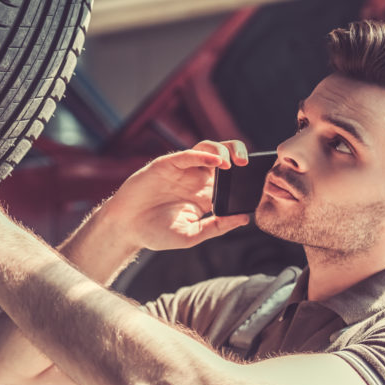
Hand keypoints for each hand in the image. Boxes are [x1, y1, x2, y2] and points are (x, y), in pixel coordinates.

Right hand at [104, 139, 251, 251]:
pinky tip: (216, 160)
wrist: (126, 228)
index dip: (245, 176)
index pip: (231, 179)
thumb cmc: (156, 232)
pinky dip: (204, 154)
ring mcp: (182, 170)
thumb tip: (244, 219)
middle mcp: (196, 178)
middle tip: (248, 165)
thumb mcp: (191, 235)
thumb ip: (217, 227)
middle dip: (239, 154)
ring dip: (224, 150)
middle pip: (224, 157)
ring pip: (209, 148)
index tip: (259, 181)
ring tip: (233, 162)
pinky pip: (189, 154)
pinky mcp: (167, 164)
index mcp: (205, 195)